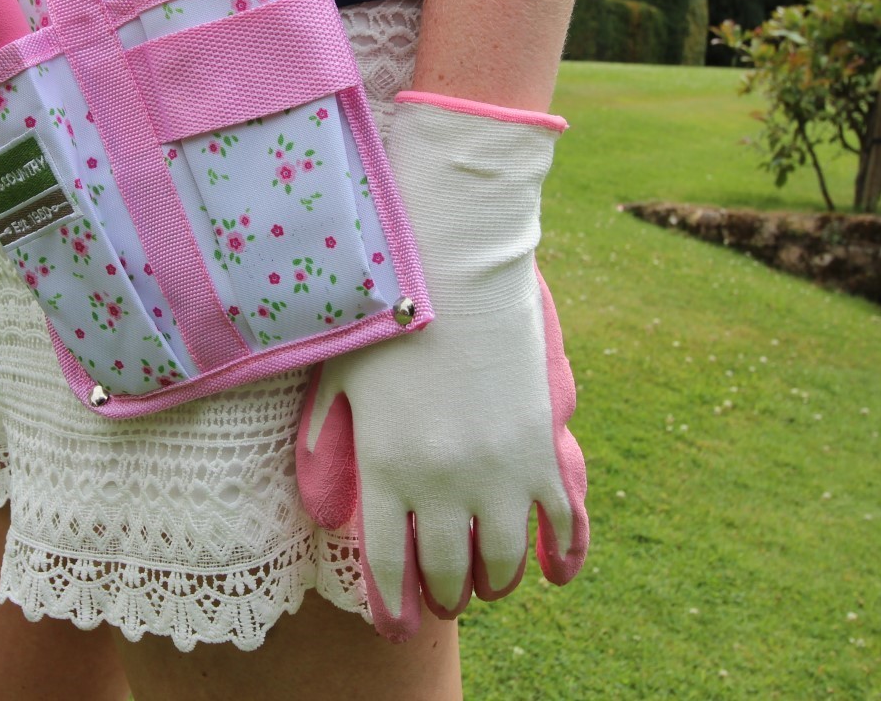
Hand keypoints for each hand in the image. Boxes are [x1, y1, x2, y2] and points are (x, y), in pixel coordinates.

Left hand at [296, 92, 587, 639]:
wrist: (457, 257)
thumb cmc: (386, 309)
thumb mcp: (339, 377)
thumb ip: (326, 443)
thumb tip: (318, 504)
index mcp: (384, 467)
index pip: (389, 564)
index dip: (395, 603)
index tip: (399, 622)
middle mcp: (441, 480)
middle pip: (448, 570)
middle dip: (444, 596)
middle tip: (443, 600)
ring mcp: (497, 467)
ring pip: (503, 560)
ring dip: (494, 582)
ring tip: (485, 583)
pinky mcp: (541, 446)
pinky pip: (562, 520)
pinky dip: (560, 554)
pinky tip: (552, 573)